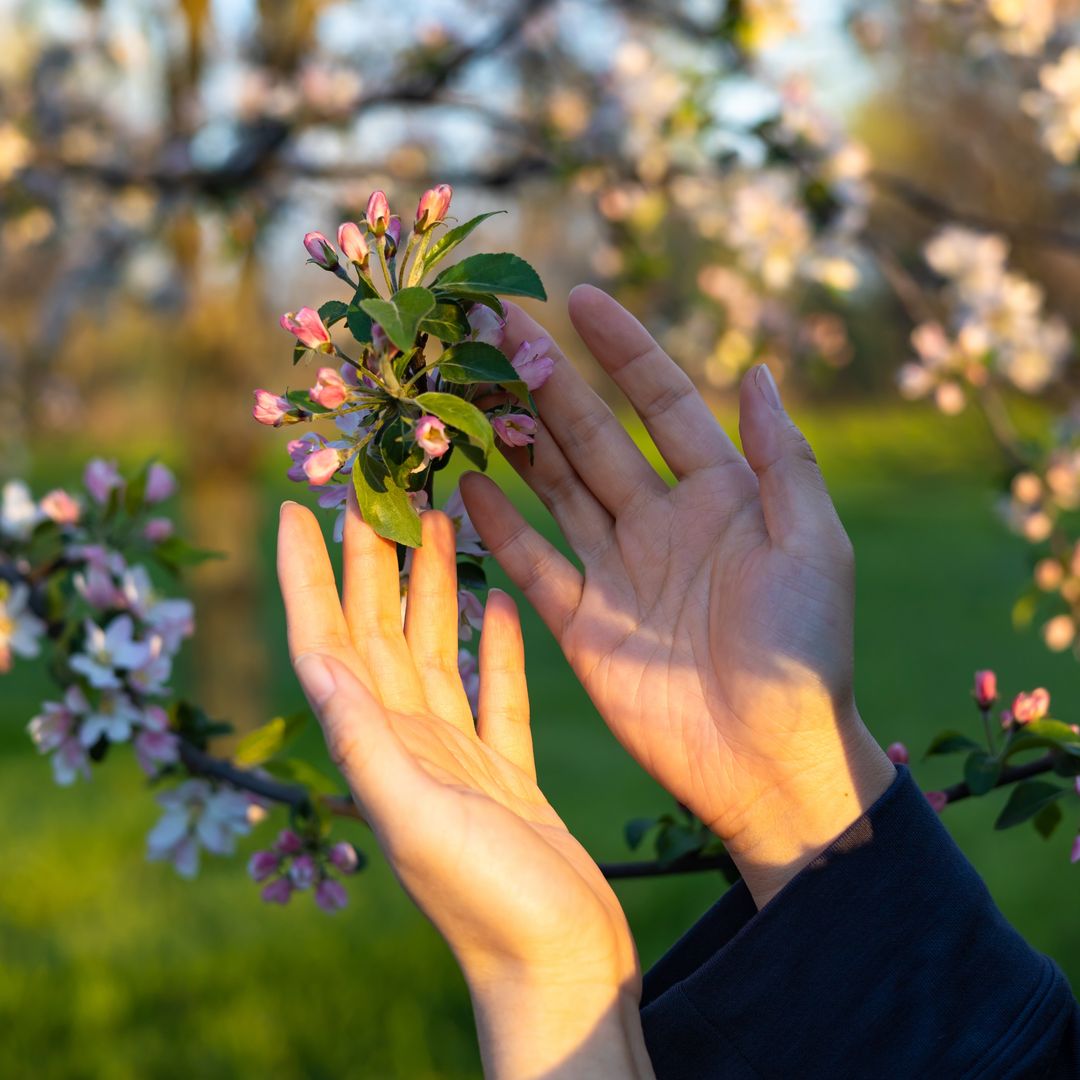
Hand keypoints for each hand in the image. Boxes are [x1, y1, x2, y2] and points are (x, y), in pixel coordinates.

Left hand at [277, 497, 653, 1077]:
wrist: (561, 970)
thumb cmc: (490, 905)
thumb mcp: (418, 816)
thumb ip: (364, 737)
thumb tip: (314, 653)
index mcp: (381, 748)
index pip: (329, 643)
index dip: (306, 577)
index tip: (295, 509)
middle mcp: (412, 745)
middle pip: (381, 634)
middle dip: (369, 563)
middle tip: (371, 492)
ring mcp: (460, 759)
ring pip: (437, 654)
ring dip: (431, 590)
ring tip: (435, 526)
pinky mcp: (509, 773)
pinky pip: (497, 694)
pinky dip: (495, 648)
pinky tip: (500, 606)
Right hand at [461, 285, 894, 906]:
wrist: (771, 757)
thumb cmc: (804, 647)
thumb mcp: (813, 542)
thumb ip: (782, 458)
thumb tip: (761, 371)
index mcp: (720, 494)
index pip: (661, 403)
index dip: (623, 350)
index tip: (578, 298)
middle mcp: (661, 521)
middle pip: (593, 436)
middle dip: (548, 380)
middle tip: (495, 328)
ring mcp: (618, 570)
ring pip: (555, 488)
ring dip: (517, 440)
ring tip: (469, 389)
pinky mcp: (583, 622)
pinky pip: (534, 561)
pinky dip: (501, 523)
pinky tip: (466, 482)